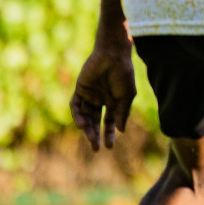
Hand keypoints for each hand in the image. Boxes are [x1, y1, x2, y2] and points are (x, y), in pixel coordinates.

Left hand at [70, 32, 135, 150]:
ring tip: (89, 137)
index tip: (109, 147)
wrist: (113, 55)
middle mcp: (100, 100)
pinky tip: (81, 124)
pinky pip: (76, 105)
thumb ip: (123, 112)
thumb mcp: (127, 96)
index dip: (109, 134)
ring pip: (85, 116)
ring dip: (87, 128)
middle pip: (95, 122)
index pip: (109, 122)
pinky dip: (77, 115)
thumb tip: (121, 130)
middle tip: (95, 148)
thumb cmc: (123, 74)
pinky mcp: (80, 89)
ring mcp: (90, 94)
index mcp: (113, 102)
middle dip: (95, 135)